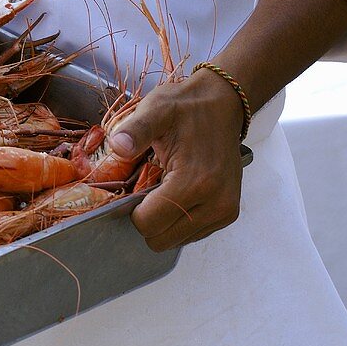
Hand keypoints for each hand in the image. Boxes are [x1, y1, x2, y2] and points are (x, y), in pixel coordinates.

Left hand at [109, 69, 245, 250]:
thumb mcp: (156, 110)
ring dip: (164, 221)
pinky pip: (191, 233)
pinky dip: (179, 220)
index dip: (133, 210)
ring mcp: (225, 211)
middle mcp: (216, 203)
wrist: (222, 105)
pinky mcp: (228, 214)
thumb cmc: (186, 108)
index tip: (135, 186)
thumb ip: (135, 130)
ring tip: (165, 188)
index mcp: (195, 182)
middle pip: (161, 239)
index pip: (149, 224)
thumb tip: (117, 146)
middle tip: (148, 188)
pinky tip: (178, 193)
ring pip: (176, 240)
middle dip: (148, 218)